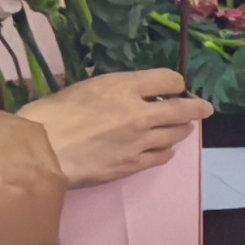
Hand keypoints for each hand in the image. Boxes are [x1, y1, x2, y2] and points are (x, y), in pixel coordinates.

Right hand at [29, 68, 207, 186]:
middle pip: (184, 110)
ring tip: (180, 128)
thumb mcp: (85, 88)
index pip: (170, 80)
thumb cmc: (52, 114)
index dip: (176, 83)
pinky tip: (163, 148)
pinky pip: (163, 156)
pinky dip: (166, 149)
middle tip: (203, 108)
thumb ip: (115, 90)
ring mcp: (141, 141)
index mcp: (123, 87)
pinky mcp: (135, 164)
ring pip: (177, 135)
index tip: (176, 87)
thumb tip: (131, 94)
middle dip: (197, 108)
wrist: (41, 151)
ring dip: (181, 130)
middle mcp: (140, 113)